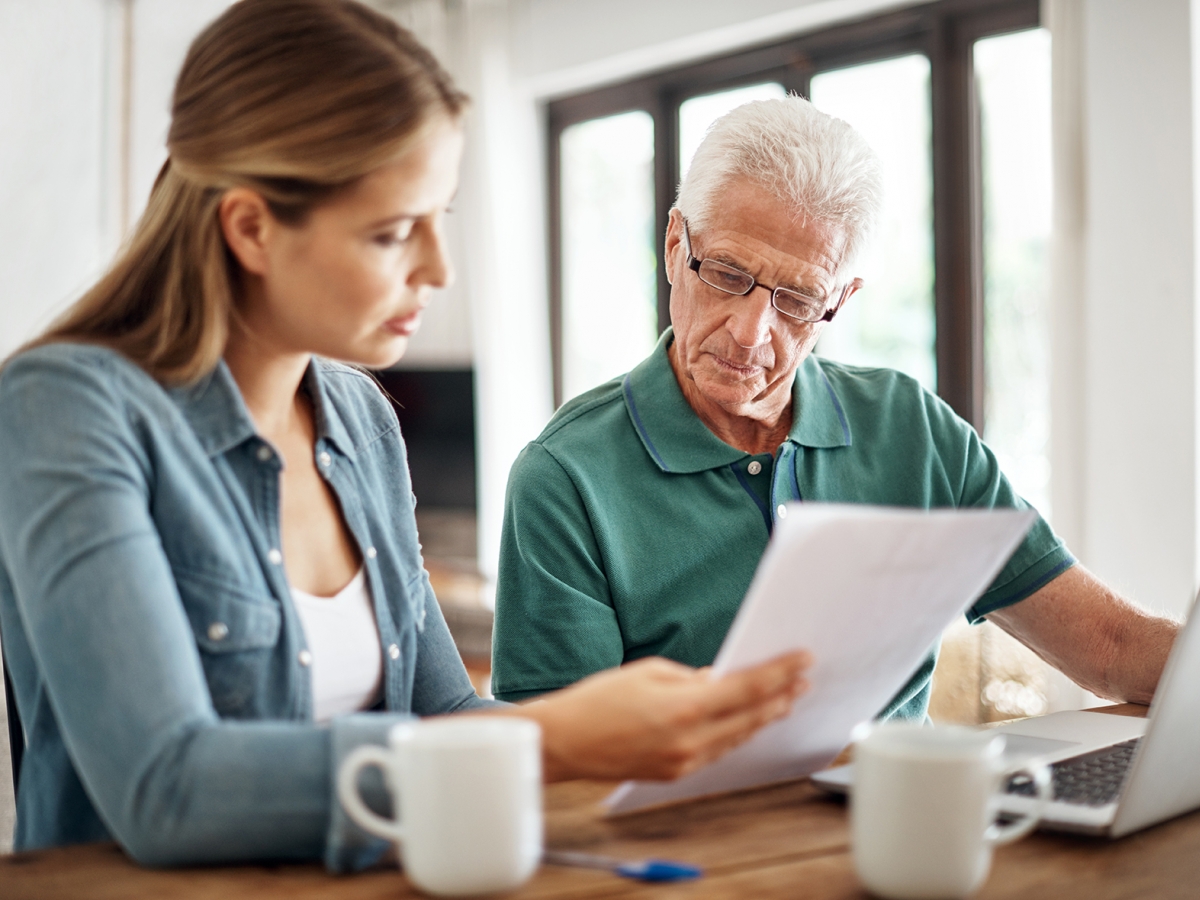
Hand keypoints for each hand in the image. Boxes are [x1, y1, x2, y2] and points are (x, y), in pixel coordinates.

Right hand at [514, 651, 811, 782]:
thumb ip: (690, 676)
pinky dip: (736, 734)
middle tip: (803, 681)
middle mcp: (691, 739)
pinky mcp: (675, 773)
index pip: (748, 688)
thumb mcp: (648, 672)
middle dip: (780, 696)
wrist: (566, 742)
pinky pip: (717, 751)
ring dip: (763, 717)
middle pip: (751, 717)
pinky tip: (746, 723)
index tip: (802, 660)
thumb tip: (718, 681)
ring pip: (738, 737)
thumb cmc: (598, 700)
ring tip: (784, 700)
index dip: (780, 673)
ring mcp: (685, 761)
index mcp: (685, 707)